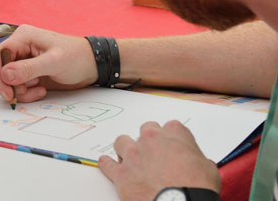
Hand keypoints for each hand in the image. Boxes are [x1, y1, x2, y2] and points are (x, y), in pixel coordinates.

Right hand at [0, 25, 96, 103]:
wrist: (93, 66)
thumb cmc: (77, 57)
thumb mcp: (54, 62)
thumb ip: (28, 68)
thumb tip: (4, 75)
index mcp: (22, 37)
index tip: (8, 92)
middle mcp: (19, 47)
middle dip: (4, 84)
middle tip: (17, 95)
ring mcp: (22, 60)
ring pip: (3, 78)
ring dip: (17, 89)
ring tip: (37, 89)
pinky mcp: (26, 72)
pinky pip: (14, 85)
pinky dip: (24, 92)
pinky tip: (40, 89)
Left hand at [98, 121, 219, 199]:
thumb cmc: (197, 187)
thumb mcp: (208, 168)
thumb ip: (197, 158)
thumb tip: (195, 163)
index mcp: (173, 133)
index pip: (171, 127)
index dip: (173, 139)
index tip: (174, 148)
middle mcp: (150, 138)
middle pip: (146, 130)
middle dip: (150, 140)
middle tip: (155, 153)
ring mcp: (133, 154)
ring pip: (122, 141)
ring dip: (126, 149)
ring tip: (131, 158)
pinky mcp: (121, 173)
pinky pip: (107, 164)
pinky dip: (107, 164)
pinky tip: (108, 164)